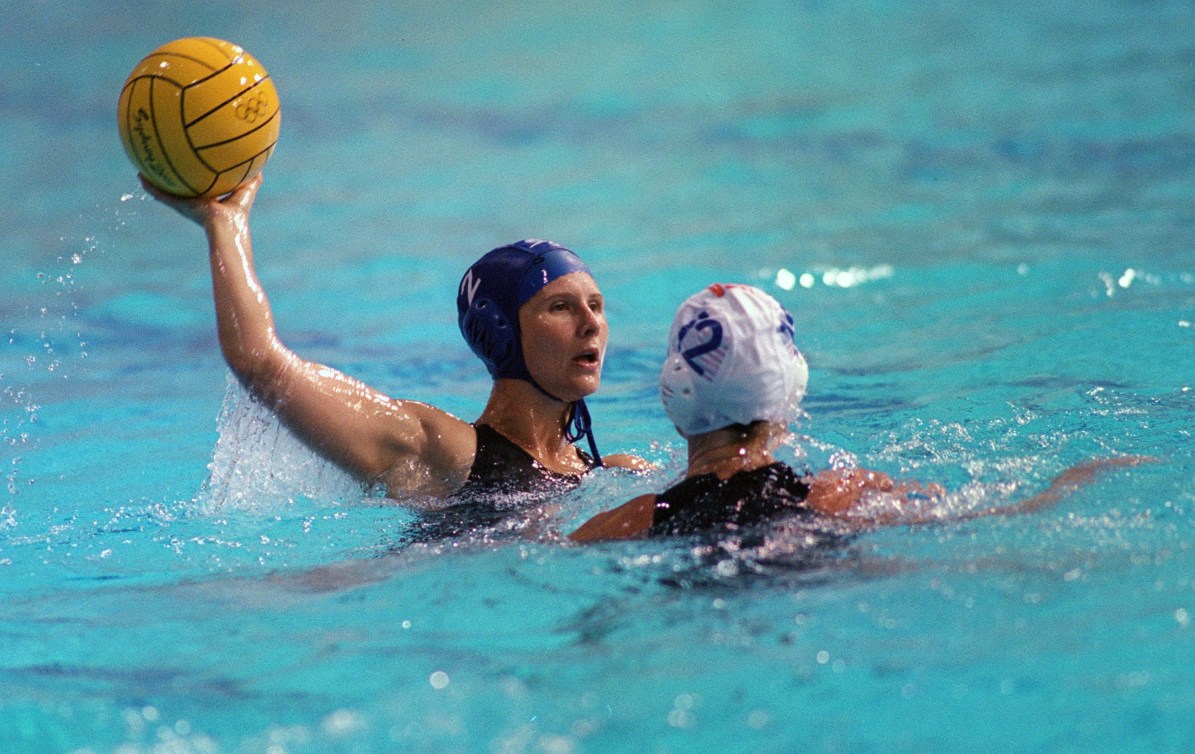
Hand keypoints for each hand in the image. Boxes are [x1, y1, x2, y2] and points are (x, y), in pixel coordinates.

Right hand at [140, 173, 261, 230]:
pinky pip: (162, 195)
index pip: (202, 185)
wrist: (226, 226)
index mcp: (210, 199)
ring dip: (156, 182)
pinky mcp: (180, 206)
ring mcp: (186, 205)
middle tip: (162, 163)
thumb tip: (261, 162)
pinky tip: (141, 177)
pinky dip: (151, 187)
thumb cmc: (238, 213)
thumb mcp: (247, 190)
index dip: (197, 176)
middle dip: (173, 177)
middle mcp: (195, 202)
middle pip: (182, 187)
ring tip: (143, 169)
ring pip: (167, 192)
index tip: (190, 165)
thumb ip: (253, 178)